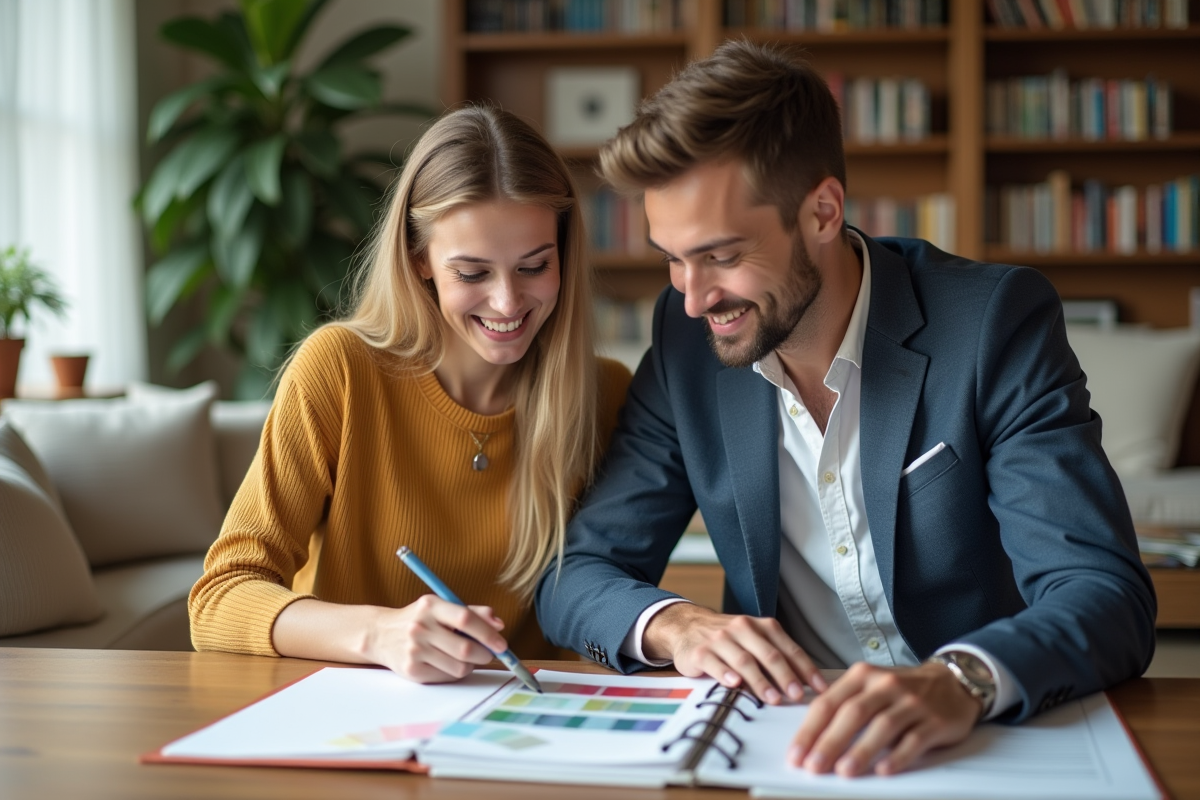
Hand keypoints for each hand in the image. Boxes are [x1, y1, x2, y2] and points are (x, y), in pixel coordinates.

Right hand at [365, 595, 507, 683]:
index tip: (502, 644)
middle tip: (489, 654)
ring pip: (459, 667)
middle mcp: (420, 627)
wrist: (381, 635)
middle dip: (484, 654)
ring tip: (465, 657)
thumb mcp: (441, 607)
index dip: (488, 633)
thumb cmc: (419, 619)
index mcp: (430, 606)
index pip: (465, 619)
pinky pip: (447, 677)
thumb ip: (472, 612)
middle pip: (465, 648)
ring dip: (470, 665)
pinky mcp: (412, 670)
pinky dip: (455, 673)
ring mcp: (414, 650)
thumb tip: (499, 624)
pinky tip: (448, 663)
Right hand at [643, 603, 827, 703]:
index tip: (819, 688)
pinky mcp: (701, 651)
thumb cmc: (727, 639)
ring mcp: (720, 639)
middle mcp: (742, 628)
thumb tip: (803, 685)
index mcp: (761, 626)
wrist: (687, 626)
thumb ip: (774, 657)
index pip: (788, 648)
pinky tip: (734, 684)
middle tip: (797, 695)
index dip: (806, 669)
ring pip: (744, 660)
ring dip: (760, 681)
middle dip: (786, 676)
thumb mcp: (752, 640)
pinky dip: (725, 674)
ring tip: (772, 698)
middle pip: (769, 654)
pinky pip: (715, 663)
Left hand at [788, 661, 982, 776]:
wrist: (953, 681)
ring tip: (844, 771)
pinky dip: (898, 756)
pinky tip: (883, 770)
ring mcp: (911, 702)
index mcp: (862, 676)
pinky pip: (914, 739)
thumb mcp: (870, 686)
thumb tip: (810, 738)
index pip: (829, 703)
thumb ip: (843, 704)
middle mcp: (885, 685)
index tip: (795, 755)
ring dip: (861, 750)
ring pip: (882, 726)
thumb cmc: (902, 689)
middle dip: (829, 742)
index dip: (810, 730)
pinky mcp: (935, 720)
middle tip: (813, 767)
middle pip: (852, 713)